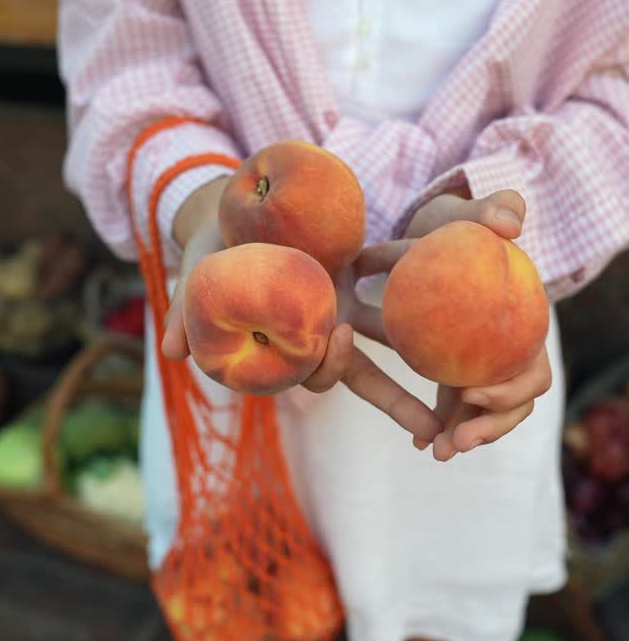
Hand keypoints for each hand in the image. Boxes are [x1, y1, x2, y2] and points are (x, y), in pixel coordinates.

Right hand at [162, 203, 440, 442]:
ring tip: (471, 376)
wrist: (231, 209)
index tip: (338, 335)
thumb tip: (169, 353)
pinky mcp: (361, 267)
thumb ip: (182, 315)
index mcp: (289, 344)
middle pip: (370, 376)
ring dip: (431, 358)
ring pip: (396, 336)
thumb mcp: (194, 278)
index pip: (317, 372)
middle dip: (402, 405)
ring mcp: (347, 303)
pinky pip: (400, 277)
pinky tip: (460, 280)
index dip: (330, 365)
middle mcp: (324, 332)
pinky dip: (427, 282)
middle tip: (439, 431)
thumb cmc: (209, 250)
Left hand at [404, 186, 552, 459]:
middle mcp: (506, 353)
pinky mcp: (450, 371)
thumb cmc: (456, 223)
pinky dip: (437, 427)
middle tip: (456, 442)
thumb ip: (495, 209)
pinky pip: (451, 409)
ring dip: (465, 436)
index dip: (512, 390)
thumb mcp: (470, 211)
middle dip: (489, 427)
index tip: (472, 392)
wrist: (425, 238)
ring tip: (438, 452)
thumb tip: (510, 224)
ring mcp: (480, 366)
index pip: (533, 371)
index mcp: (522, 326)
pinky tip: (420, 444)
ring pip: (482, 416)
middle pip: (512, 405)